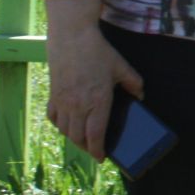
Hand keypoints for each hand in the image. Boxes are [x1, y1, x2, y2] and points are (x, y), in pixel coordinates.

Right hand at [44, 0, 143, 161]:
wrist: (71, 37)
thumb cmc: (98, 51)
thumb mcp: (121, 66)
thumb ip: (133, 83)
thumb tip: (140, 95)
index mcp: (98, 101)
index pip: (96, 135)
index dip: (98, 150)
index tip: (101, 158)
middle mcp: (78, 105)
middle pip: (78, 137)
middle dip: (86, 148)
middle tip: (94, 149)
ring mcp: (63, 101)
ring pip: (65, 130)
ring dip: (73, 138)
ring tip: (82, 139)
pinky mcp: (53, 94)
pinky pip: (54, 117)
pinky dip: (60, 125)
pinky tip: (66, 124)